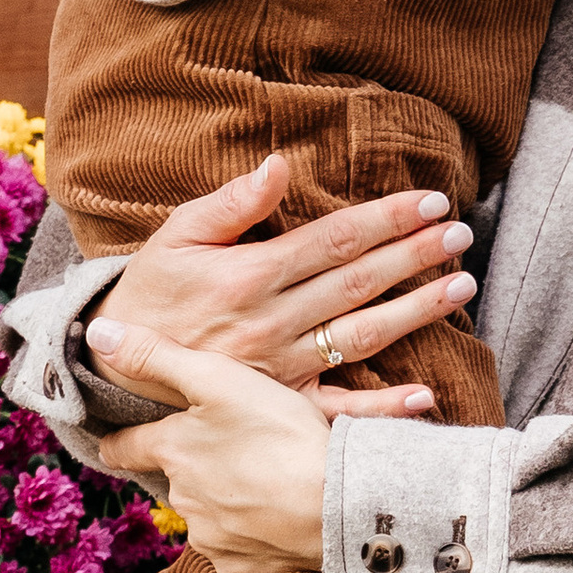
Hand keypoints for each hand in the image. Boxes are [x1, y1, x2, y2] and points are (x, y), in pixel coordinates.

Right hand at [85, 153, 473, 407]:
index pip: (334, 239)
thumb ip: (232, 203)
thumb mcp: (177, 235)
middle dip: (414, 255)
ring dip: (416, 312)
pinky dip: (381, 407)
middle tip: (461, 234)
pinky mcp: (278, 405)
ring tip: (461, 286)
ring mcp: (279, 368)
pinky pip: (336, 409)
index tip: (430, 202)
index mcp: (249, 274)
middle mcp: (270, 321)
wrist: (111, 366)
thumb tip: (279, 163)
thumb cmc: (151, 290)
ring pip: (360, 337)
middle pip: (357, 282)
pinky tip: (426, 393)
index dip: (386, 219)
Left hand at [104, 347, 338, 572]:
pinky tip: (280, 517)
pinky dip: (253, 533)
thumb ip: (157, 357)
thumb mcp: (218, 379)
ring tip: (267, 483)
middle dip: (195, 468)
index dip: (119, 442)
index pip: (125, 447)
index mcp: (173, 451)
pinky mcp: (241, 567)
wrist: (336, 507)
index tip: (113, 443)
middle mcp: (182, 498)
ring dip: (228, 501)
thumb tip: (96, 334)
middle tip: (233, 453)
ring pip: (208, 514)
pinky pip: (239, 547)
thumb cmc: (279, 435)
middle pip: (176, 480)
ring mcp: (211, 537)